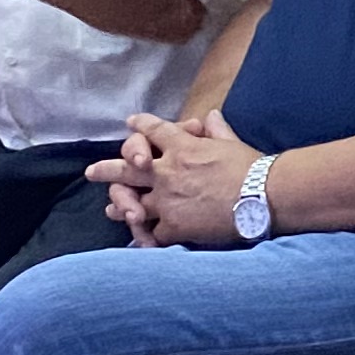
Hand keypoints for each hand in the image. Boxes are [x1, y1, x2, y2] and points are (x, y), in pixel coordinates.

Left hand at [88, 108, 259, 246]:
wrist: (263, 196)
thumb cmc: (253, 168)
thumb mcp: (233, 143)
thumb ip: (217, 130)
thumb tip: (211, 115)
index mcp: (183, 147)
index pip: (154, 130)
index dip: (141, 125)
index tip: (131, 121)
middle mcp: (167, 172)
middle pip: (126, 167)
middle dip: (107, 169)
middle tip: (92, 172)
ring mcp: (167, 200)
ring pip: (132, 203)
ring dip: (121, 206)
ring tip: (112, 210)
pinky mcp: (174, 226)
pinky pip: (153, 233)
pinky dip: (149, 237)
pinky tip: (143, 239)